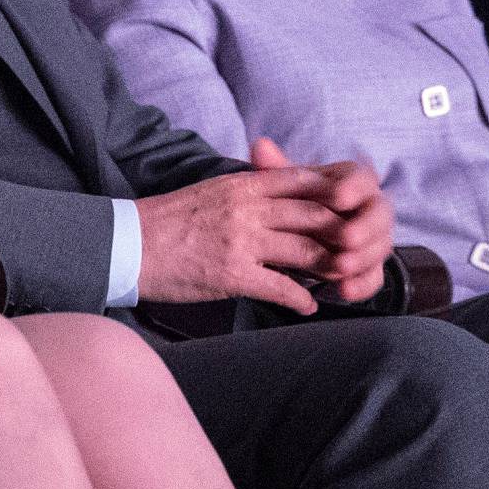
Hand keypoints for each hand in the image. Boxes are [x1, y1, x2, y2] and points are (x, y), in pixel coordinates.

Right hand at [133, 138, 392, 316]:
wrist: (127, 244)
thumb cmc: (168, 221)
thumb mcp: (212, 192)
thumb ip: (248, 190)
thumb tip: (280, 194)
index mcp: (243, 185)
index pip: (304, 182)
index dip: (336, 194)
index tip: (355, 207)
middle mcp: (247, 209)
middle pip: (315, 215)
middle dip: (342, 233)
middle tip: (360, 249)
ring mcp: (242, 241)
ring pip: (306, 252)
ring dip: (330, 269)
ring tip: (340, 280)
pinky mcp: (233, 274)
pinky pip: (282, 288)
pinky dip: (302, 300)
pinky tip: (308, 307)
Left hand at [249, 139, 392, 305]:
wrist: (300, 232)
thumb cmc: (295, 201)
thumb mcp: (284, 186)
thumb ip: (276, 169)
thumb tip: (259, 146)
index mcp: (353, 181)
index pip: (363, 178)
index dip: (354, 187)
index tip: (339, 196)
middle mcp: (370, 208)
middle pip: (380, 214)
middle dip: (364, 227)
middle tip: (346, 238)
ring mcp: (373, 239)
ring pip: (380, 247)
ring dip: (362, 258)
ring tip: (340, 267)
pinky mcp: (370, 266)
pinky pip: (374, 277)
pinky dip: (361, 285)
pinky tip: (344, 291)